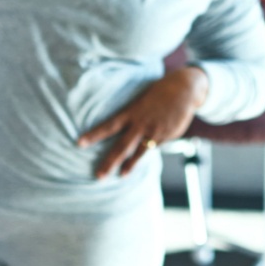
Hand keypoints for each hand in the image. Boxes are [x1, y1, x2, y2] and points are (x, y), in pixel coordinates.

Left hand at [76, 67, 207, 177]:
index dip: (94, 135)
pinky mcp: (167, 136)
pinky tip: (150, 147)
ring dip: (129, 166)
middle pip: (122, 146)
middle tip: (98, 176)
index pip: (108, 125)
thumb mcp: (142, 99)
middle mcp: (141, 123)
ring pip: (139, 152)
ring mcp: (154, 132)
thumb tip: (127, 130)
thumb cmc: (159, 92)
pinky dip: (150, 148)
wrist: (184, 89)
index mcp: (132, 112)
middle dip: (109, 162)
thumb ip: (133, 116)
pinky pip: (155, 146)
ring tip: (121, 176)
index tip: (79, 143)